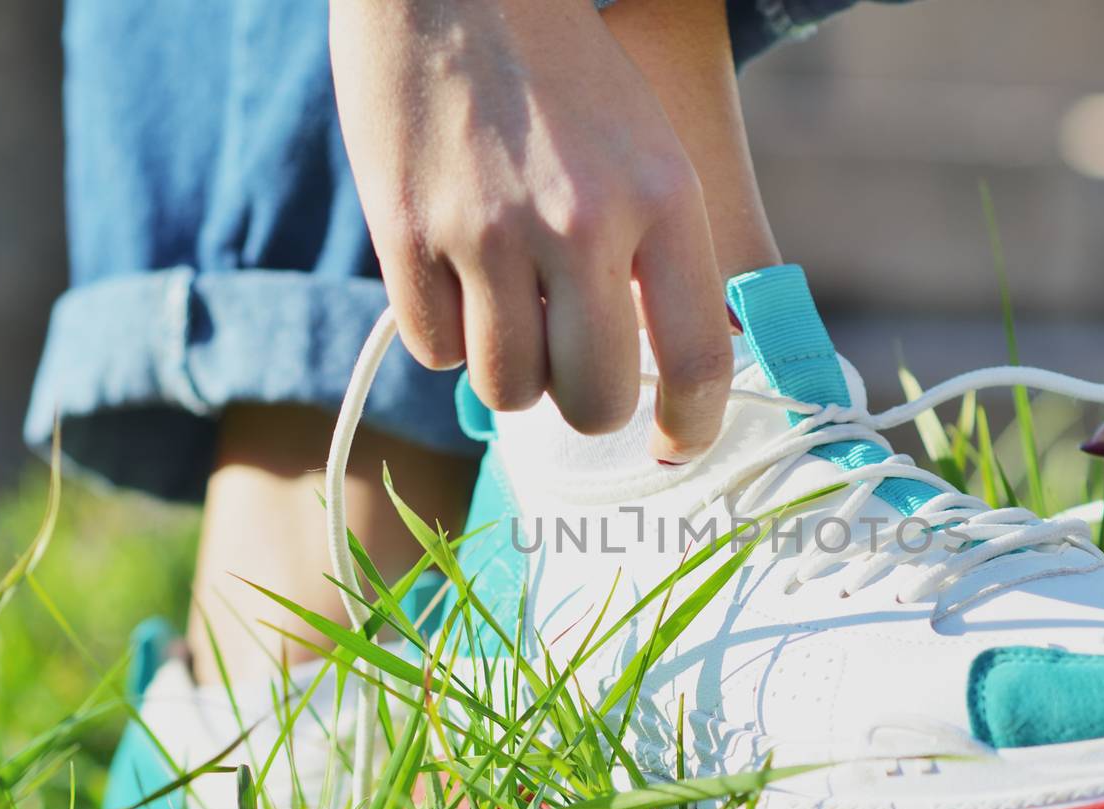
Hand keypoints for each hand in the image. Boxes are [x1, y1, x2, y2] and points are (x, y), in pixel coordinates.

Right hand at [330, 0, 731, 460]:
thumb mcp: (648, 147)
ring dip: (514, 372)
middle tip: (576, 372)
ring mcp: (485, 231)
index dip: (691, 426)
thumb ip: (661, 256)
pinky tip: (456, 279)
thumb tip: (663, 370)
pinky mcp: (405, 233)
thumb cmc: (560, 68)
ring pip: (508, 389)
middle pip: (594, 399)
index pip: (698, 357)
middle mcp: (579, 222)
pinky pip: (436, 350)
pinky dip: (448, 336)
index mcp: (661, 197)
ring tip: (512, 313)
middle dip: (588, 405)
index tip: (675, 445)